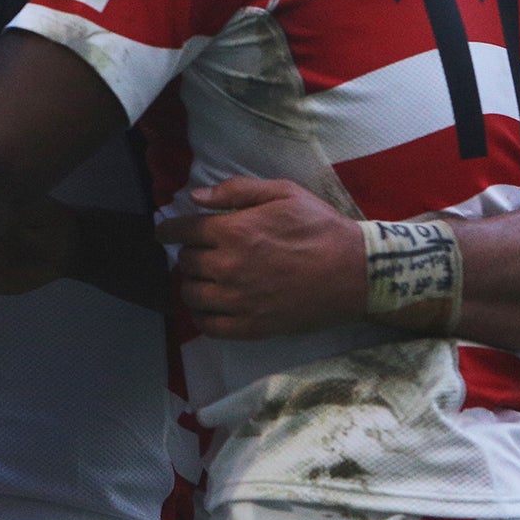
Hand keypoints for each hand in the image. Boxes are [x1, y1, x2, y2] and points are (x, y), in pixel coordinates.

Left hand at [156, 179, 365, 338]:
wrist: (356, 272)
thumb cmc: (320, 227)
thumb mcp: (282, 193)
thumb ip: (236, 191)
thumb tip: (197, 196)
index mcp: (234, 232)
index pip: (182, 231)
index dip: (168, 229)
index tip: (163, 231)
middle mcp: (230, 268)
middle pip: (186, 262)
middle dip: (188, 254)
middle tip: (199, 252)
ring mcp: (240, 301)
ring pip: (192, 295)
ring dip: (192, 284)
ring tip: (202, 278)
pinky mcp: (252, 327)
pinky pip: (210, 327)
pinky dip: (202, 316)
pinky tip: (210, 305)